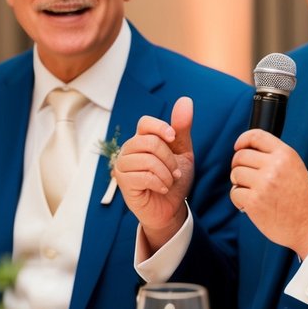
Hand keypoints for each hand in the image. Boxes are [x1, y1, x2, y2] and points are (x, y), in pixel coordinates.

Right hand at [113, 97, 194, 248]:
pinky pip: (143, 177)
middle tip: (175, 172)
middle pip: (149, 142)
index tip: (173, 139)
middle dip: (169, 159)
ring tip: (169, 181)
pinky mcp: (122, 183)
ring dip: (166, 174)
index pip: (145, 122)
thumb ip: (182, 128)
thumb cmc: (174, 179)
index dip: (162, 128)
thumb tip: (185, 100)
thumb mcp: (183, 151)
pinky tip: (162, 189)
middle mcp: (129, 149)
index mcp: (142, 138)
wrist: (171, 208)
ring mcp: (123, 166)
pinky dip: (160, 184)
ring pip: (147, 160)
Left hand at [230, 129, 307, 257]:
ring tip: (252, 192)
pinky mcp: (254, 201)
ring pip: (235, 174)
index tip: (238, 146)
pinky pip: (234, 193)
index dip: (243, 140)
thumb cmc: (305, 201)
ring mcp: (263, 183)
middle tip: (245, 177)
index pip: (256, 136)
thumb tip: (250, 153)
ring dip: (239, 183)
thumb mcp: (296, 169)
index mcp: (286, 155)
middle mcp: (274, 166)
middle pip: (240, 156)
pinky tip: (251, 204)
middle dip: (238, 166)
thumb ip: (276, 158)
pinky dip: (239, 199)